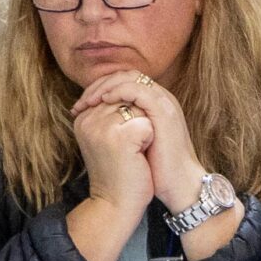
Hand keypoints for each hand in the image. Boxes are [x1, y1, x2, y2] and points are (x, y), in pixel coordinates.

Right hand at [69, 89, 154, 211]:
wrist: (117, 203)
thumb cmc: (118, 172)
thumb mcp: (109, 138)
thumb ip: (111, 113)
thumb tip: (129, 88)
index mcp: (83, 117)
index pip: (116, 93)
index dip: (130, 115)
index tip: (122, 142)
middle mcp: (88, 118)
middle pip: (128, 99)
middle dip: (137, 121)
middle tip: (128, 150)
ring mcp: (102, 126)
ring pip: (139, 110)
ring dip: (144, 129)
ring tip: (132, 152)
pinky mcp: (119, 136)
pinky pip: (147, 124)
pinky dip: (149, 140)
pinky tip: (138, 157)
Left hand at [73, 71, 202, 210]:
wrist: (179, 186)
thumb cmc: (156, 169)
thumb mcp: (135, 141)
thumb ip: (123, 125)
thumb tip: (96, 119)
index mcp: (155, 104)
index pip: (124, 80)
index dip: (101, 88)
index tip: (82, 104)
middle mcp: (162, 99)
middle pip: (126, 74)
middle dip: (100, 84)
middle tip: (82, 101)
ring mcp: (164, 104)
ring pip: (130, 77)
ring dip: (105, 86)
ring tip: (89, 101)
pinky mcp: (163, 112)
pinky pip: (137, 90)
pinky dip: (117, 92)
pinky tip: (104, 103)